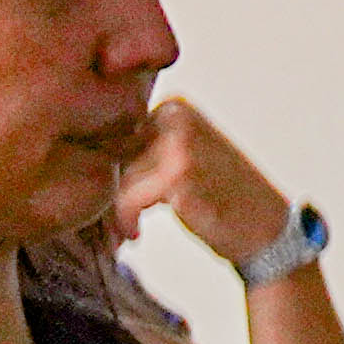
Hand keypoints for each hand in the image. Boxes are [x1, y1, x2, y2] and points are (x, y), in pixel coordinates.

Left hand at [111, 101, 297, 272]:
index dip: (106, 172)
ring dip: (113, 212)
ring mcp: (181, 144)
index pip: (112, 136)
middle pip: (110, 156)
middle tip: (112, 225)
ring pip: (116, 178)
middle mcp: (178, 118)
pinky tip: (135, 234)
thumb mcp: (181, 157)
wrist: (265, 228)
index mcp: (175, 108)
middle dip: (108, 193)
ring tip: (125, 231)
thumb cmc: (217, 197)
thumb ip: (140, 148)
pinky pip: (127, 198)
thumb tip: (78, 155)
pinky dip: (125, 220)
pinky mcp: (180, 175)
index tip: (106, 202)